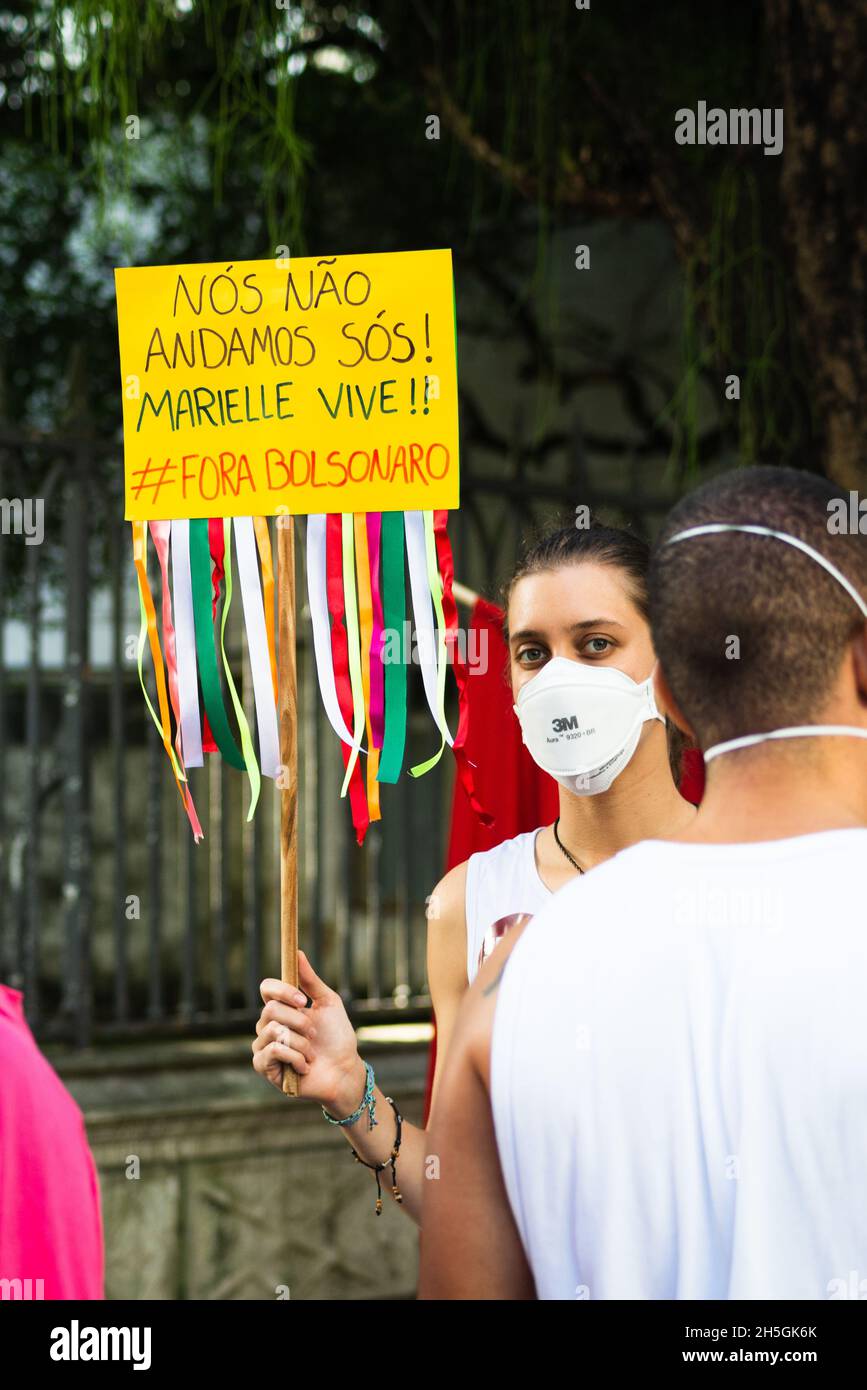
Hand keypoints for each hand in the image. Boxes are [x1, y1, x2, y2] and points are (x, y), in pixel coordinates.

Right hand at [252, 950, 364, 1110]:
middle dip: (299, 1021)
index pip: (266, 988)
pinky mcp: (264, 1067)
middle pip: (270, 1010)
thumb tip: (297, 952)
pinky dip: (296, 1057)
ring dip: (301, 1042)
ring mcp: (263, 1046)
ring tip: (311, 1053)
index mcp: (281, 1008)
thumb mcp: (327, 1003)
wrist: (344, 1071)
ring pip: (273, 1031)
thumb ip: (310, 980)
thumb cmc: (337, 1037)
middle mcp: (268, 1025)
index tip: (302, 1000)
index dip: (282, 990)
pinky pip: (273, 1052)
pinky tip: (305, 1066)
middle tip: (314, 1034)